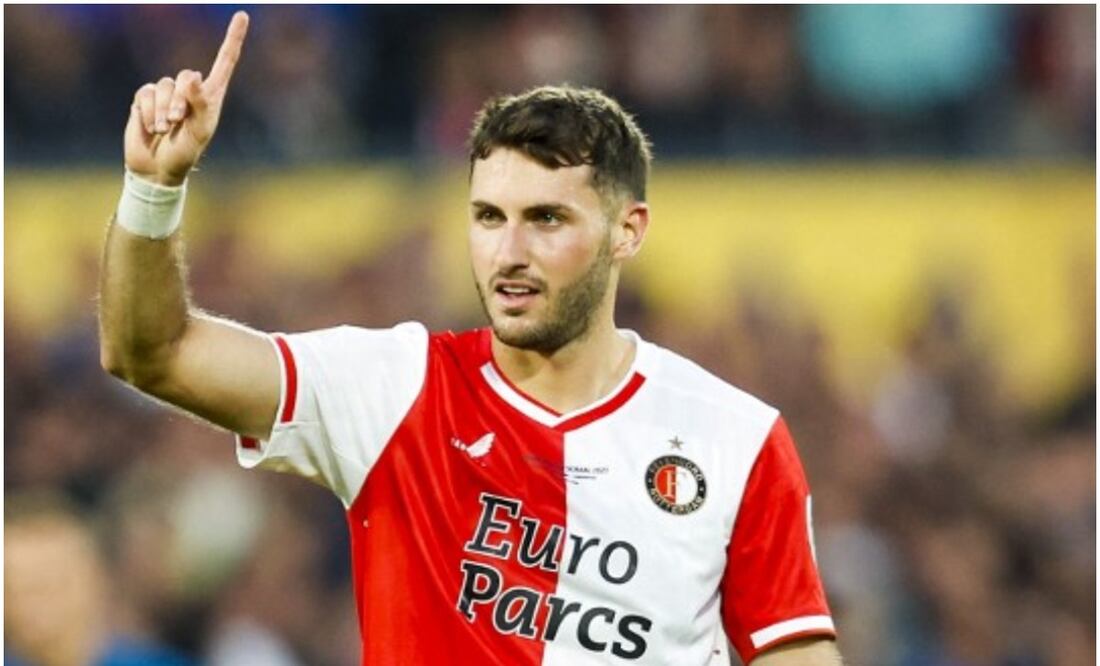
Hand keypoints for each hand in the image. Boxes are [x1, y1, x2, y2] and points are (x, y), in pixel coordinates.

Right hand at [124, 11, 248, 185]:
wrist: (157, 169)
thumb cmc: (185, 152)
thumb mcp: (199, 131)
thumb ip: (199, 104)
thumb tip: (193, 76)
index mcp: (212, 96)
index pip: (225, 61)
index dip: (233, 38)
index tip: (243, 15)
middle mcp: (190, 91)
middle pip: (186, 75)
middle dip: (180, 101)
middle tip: (177, 123)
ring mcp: (166, 94)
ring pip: (164, 85)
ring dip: (163, 111)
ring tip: (164, 129)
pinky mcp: (145, 99)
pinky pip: (145, 93)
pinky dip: (147, 112)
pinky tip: (150, 127)